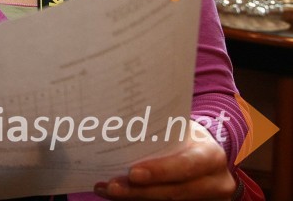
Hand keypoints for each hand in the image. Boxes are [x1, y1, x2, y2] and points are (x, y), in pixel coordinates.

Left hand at [94, 120, 235, 199]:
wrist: (204, 153)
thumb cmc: (185, 136)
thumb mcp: (180, 129)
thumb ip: (159, 132)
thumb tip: (117, 129)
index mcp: (211, 155)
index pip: (186, 165)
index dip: (160, 171)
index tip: (133, 173)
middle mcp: (216, 182)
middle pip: (174, 192)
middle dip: (140, 191)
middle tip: (112, 187)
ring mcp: (209, 199)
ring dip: (134, 198)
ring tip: (107, 190)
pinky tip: (116, 196)